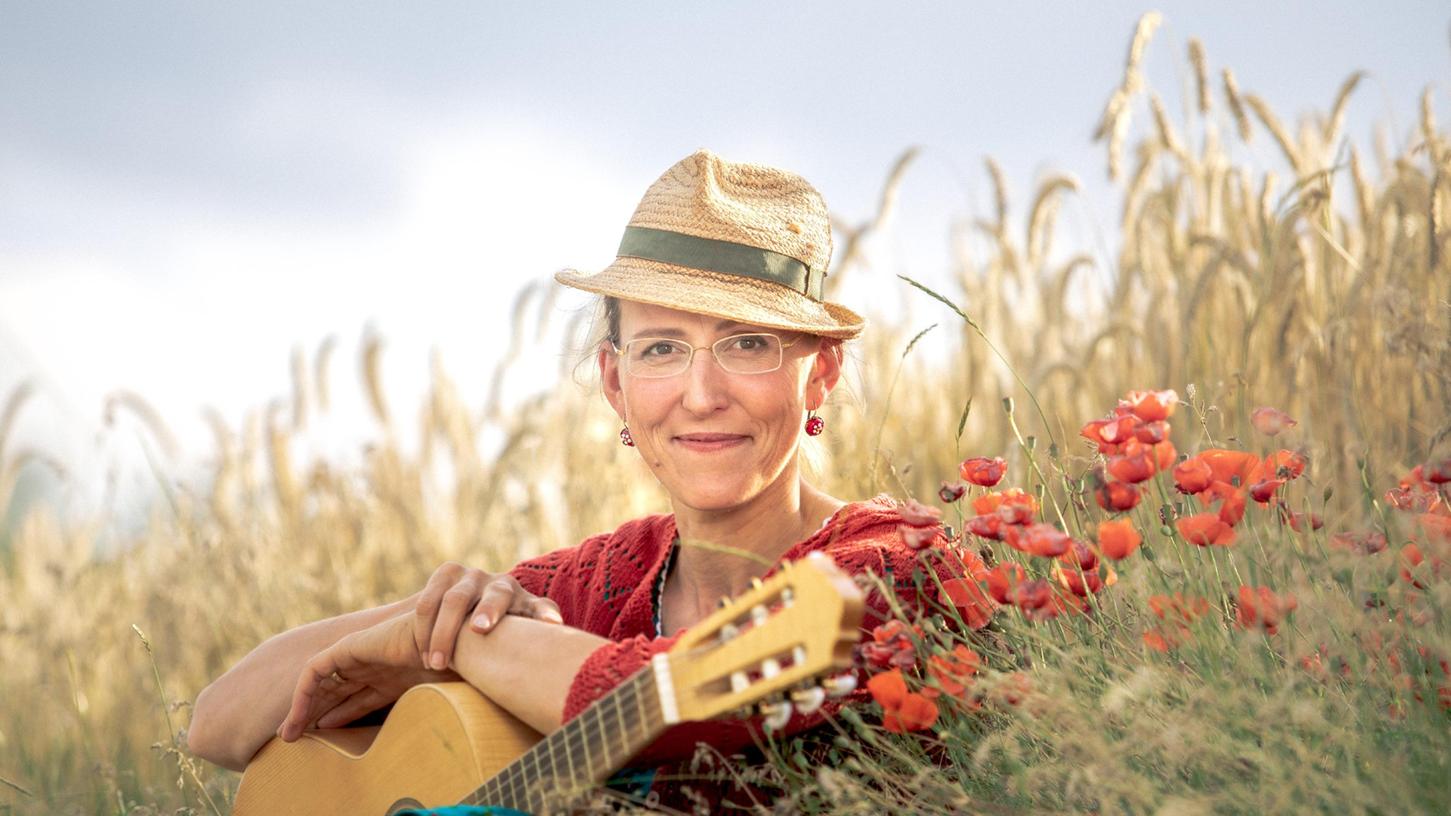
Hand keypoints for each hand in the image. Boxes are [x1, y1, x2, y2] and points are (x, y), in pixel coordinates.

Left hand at [277, 612, 456, 739]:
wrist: (456, 644)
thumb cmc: (457, 674)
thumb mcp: (432, 702)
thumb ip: (418, 716)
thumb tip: (412, 749)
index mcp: (394, 677)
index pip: (358, 698)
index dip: (340, 716)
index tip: (323, 737)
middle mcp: (376, 666)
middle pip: (336, 692)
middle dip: (315, 713)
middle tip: (295, 740)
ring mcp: (363, 656)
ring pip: (321, 683)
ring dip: (303, 707)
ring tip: (289, 734)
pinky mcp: (350, 647)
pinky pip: (316, 670)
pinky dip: (304, 692)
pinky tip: (299, 715)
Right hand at [412, 562, 562, 670]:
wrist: (461, 620)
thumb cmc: (492, 648)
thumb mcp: (508, 653)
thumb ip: (522, 663)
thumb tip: (538, 689)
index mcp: (527, 605)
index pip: (541, 608)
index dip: (544, 615)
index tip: (552, 624)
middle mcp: (505, 585)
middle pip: (499, 595)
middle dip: (490, 609)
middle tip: (480, 628)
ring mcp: (476, 576)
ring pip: (456, 600)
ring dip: (444, 633)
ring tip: (437, 664)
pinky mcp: (449, 571)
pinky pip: (430, 600)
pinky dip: (425, 628)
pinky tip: (425, 654)